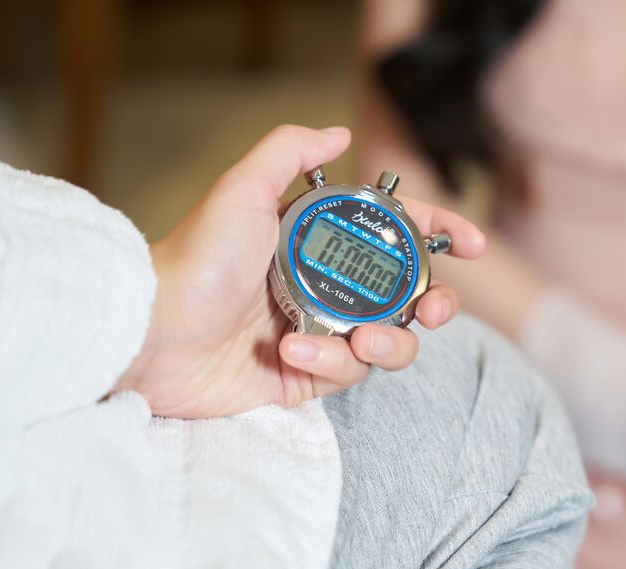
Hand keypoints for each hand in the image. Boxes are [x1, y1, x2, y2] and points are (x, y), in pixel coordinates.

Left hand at [115, 125, 485, 417]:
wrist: (151, 334)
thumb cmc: (193, 260)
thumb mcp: (241, 190)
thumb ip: (289, 152)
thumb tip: (339, 133)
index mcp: (319, 241)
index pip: (394, 233)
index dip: (440, 234)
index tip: (474, 244)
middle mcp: (326, 286)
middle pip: (408, 295)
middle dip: (436, 302)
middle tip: (433, 308)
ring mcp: (320, 333)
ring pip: (390, 341)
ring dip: (389, 342)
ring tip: (362, 340)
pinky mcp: (306, 378)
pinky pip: (347, 375)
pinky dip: (330, 365)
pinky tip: (292, 354)